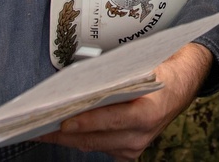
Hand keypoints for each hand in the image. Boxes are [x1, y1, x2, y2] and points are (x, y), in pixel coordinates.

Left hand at [37, 42, 211, 159]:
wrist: (182, 83)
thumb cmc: (159, 68)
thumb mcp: (140, 65)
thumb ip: (114, 77)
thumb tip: (79, 82)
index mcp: (149, 111)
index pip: (111, 120)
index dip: (85, 122)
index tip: (62, 122)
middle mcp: (142, 134)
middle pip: (95, 138)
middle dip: (63, 133)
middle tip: (37, 126)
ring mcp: (136, 147)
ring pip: (93, 145)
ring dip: (67, 138)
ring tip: (41, 129)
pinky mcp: (130, 152)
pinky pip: (99, 147)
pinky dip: (80, 138)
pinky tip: (61, 131)